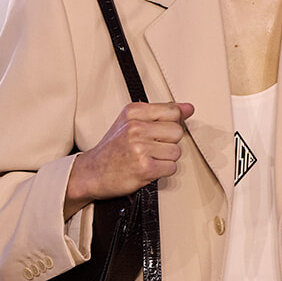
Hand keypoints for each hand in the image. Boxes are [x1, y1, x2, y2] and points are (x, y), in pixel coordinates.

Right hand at [64, 101, 193, 216]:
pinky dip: (163, 171)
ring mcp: (140, 148)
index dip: (172, 123)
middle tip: (152, 148)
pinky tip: (149, 169)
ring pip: (176, 151)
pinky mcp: (145, 167)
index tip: (161, 131)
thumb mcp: (130, 122)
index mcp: (133, 112)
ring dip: (166, 159)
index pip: (172, 110)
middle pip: (177, 132)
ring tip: (149, 159)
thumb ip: (160, 113)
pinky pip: (171, 167)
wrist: (92, 172)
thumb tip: (189, 108)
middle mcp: (136, 127)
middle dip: (169, 143)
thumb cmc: (113, 149)